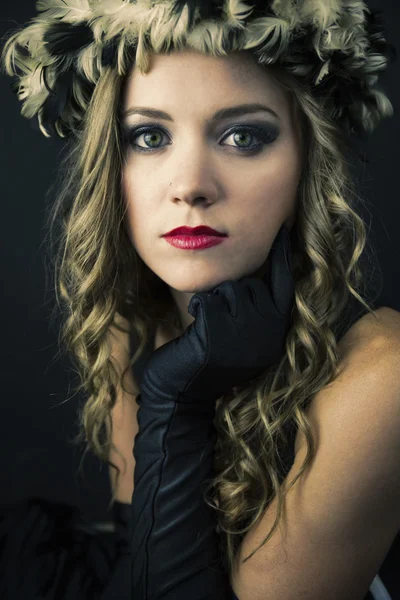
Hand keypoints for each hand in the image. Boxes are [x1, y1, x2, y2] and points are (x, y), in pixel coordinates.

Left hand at [140, 223, 294, 405]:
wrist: (182, 397)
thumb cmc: (208, 363)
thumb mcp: (242, 339)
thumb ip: (255, 311)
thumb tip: (255, 276)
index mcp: (277, 334)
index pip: (285, 286)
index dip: (283, 257)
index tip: (283, 230)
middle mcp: (268, 335)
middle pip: (249, 283)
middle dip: (229, 293)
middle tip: (219, 323)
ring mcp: (244, 337)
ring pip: (229, 289)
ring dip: (214, 301)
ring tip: (209, 327)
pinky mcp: (218, 336)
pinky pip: (208, 299)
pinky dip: (198, 308)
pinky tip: (197, 328)